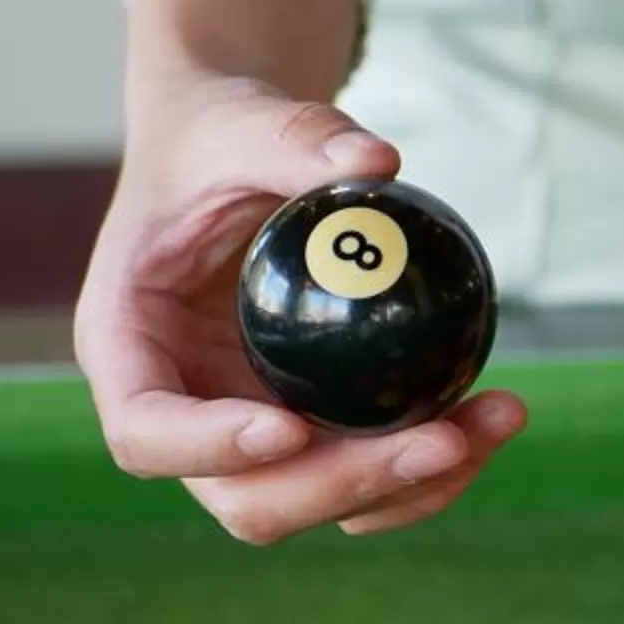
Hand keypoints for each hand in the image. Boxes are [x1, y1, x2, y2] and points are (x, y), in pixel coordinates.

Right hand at [75, 73, 526, 542]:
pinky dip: (433, 463)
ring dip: (411, 486)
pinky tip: (493, 412)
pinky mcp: (311, 433)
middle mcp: (184, 411)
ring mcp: (249, 435)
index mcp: (128, 346)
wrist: (235, 160)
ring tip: (496, 417)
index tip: (288, 427)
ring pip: (320, 504)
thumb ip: (295, 136)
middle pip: (246, 498)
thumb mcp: (240, 119)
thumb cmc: (217, 136)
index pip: (145, 430)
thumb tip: (379, 163)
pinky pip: (368, 475)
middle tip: (442, 441)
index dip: (209, 449)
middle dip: (344, 485)